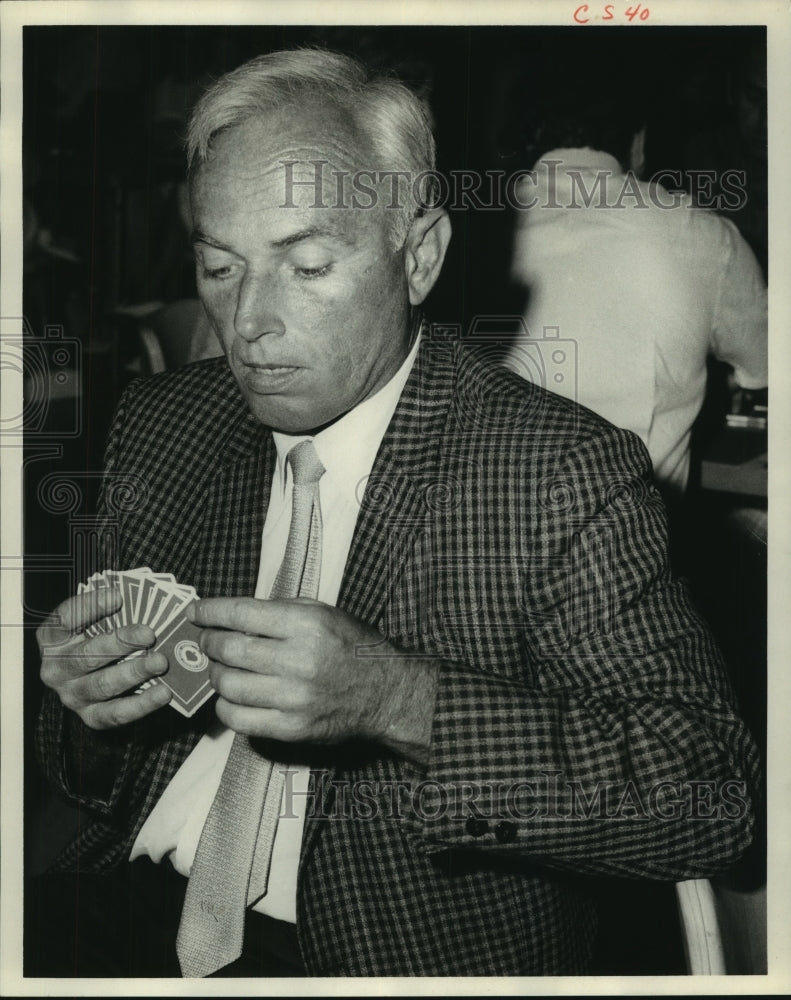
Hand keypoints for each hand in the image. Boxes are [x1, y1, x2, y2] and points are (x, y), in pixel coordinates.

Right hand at [37, 587, 171, 728]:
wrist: (87, 680)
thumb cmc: (96, 639)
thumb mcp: (95, 622)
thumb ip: (111, 611)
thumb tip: (139, 600)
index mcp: (53, 639)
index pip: (64, 619)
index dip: (90, 606)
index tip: (118, 596)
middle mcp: (56, 669)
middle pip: (87, 655)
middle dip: (120, 643)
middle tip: (149, 634)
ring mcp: (72, 695)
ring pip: (102, 685)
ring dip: (134, 672)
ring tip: (160, 662)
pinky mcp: (91, 716)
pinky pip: (115, 714)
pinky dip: (141, 704)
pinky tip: (162, 692)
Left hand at [192, 597, 436, 763]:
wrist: (385, 692)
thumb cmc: (351, 647)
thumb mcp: (323, 613)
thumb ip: (278, 611)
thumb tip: (230, 614)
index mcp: (307, 625)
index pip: (241, 614)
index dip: (210, 611)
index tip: (196, 611)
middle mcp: (299, 660)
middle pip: (229, 650)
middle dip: (209, 642)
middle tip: (206, 640)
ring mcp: (294, 698)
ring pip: (229, 685)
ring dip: (215, 674)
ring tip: (219, 668)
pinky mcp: (292, 728)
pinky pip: (239, 719)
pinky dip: (225, 706)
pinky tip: (230, 696)